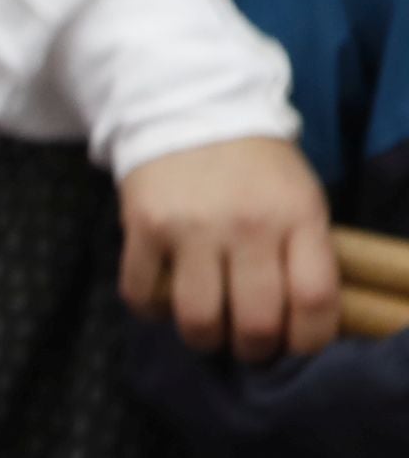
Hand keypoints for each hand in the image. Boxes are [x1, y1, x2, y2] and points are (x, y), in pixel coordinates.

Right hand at [119, 135, 338, 360]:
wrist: (194, 107)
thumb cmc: (254, 166)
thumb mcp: (298, 197)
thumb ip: (302, 251)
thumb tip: (296, 318)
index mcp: (297, 215)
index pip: (314, 298)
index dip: (308, 339)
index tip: (296, 345)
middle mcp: (248, 224)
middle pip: (256, 322)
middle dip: (254, 349)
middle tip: (248, 344)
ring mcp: (192, 228)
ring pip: (199, 321)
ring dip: (204, 339)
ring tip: (207, 330)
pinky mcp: (143, 229)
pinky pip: (144, 296)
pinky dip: (153, 310)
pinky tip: (164, 297)